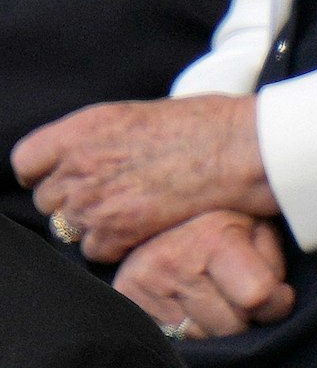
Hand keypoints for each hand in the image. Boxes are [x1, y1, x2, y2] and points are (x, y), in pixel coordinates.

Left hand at [11, 95, 276, 262]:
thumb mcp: (139, 116)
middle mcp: (79, 163)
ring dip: (93, 231)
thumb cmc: (206, 128)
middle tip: (110, 208)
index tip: (65, 183)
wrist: (237, 150)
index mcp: (81, 130)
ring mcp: (95, 199)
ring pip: (68, 229)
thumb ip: (105, 138)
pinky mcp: (118, 230)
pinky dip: (115, 250)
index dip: (45, 176)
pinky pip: (95, 251)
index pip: (28, 162)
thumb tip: (100, 156)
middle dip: (74, 206)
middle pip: (48, 201)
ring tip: (128, 225)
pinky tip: (141, 240)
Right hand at [113, 211, 293, 338]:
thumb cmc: (224, 224)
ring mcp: (142, 281)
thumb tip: (278, 299)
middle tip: (234, 292)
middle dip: (242, 318)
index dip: (274, 303)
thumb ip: (273, 263)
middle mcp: (170, 259)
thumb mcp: (259, 229)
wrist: (156, 207)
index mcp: (211, 236)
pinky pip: (174, 340)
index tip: (274, 293)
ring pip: (203, 339)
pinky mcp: (126, 298)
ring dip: (214, 328)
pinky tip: (187, 305)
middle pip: (231, 327)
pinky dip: (188, 330)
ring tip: (209, 295)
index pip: (257, 297)